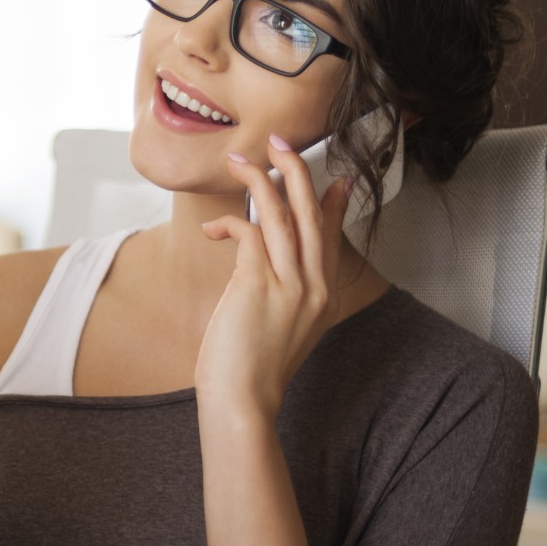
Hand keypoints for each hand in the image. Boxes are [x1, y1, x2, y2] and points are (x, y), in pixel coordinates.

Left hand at [195, 134, 351, 418]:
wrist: (243, 403)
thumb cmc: (252, 371)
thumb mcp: (280, 330)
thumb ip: (285, 296)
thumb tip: (269, 268)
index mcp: (323, 297)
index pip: (333, 237)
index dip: (332, 203)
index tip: (334, 177)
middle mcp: (314, 287)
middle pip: (312, 212)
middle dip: (296, 170)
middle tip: (279, 142)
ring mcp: (291, 285)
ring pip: (283, 213)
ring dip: (260, 179)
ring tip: (240, 160)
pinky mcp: (259, 285)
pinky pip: (250, 232)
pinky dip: (230, 223)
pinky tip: (212, 230)